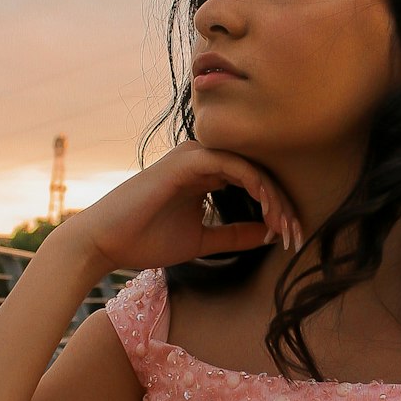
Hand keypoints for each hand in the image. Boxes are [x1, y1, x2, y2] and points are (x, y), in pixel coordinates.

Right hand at [70, 140, 302, 274]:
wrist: (104, 243)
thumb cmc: (145, 240)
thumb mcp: (202, 240)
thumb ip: (234, 235)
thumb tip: (270, 234)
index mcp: (205, 174)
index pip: (254, 181)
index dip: (278, 208)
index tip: (291, 238)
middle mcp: (201, 159)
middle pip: (258, 171)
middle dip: (283, 204)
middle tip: (297, 235)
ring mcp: (193, 157)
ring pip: (250, 166)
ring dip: (274, 196)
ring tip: (286, 226)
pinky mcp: (185, 162)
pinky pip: (232, 165)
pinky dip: (255, 185)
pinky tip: (268, 209)